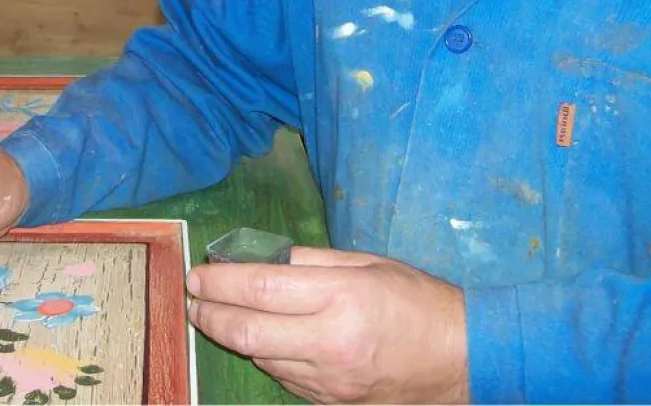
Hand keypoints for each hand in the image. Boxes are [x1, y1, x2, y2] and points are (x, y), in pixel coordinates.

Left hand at [186, 246, 468, 403]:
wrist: (459, 358)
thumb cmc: (415, 300)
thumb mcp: (367, 263)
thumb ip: (311, 260)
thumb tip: (262, 258)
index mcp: (340, 298)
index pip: (261, 288)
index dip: (221, 281)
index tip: (197, 274)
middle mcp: (329, 342)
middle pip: (247, 332)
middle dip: (209, 314)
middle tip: (191, 298)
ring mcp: (327, 380)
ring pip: (259, 358)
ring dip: (232, 335)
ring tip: (217, 314)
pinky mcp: (329, 402)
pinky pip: (281, 377)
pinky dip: (263, 355)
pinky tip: (259, 338)